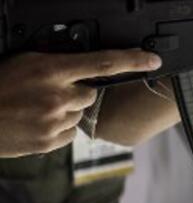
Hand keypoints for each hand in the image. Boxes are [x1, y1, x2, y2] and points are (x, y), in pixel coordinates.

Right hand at [0, 49, 160, 156]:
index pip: (103, 63)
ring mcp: (53, 121)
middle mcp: (57, 96)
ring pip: (79, 114)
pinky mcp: (48, 142)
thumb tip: (85, 64)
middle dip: (78, 92)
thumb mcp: (27, 62)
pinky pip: (69, 134)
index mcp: (52, 71)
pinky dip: (58, 129)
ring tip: (38, 109)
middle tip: (52, 93)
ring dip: (66, 111)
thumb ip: (59, 64)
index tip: (154, 60)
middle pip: (91, 93)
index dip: (133, 61)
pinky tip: (37, 123)